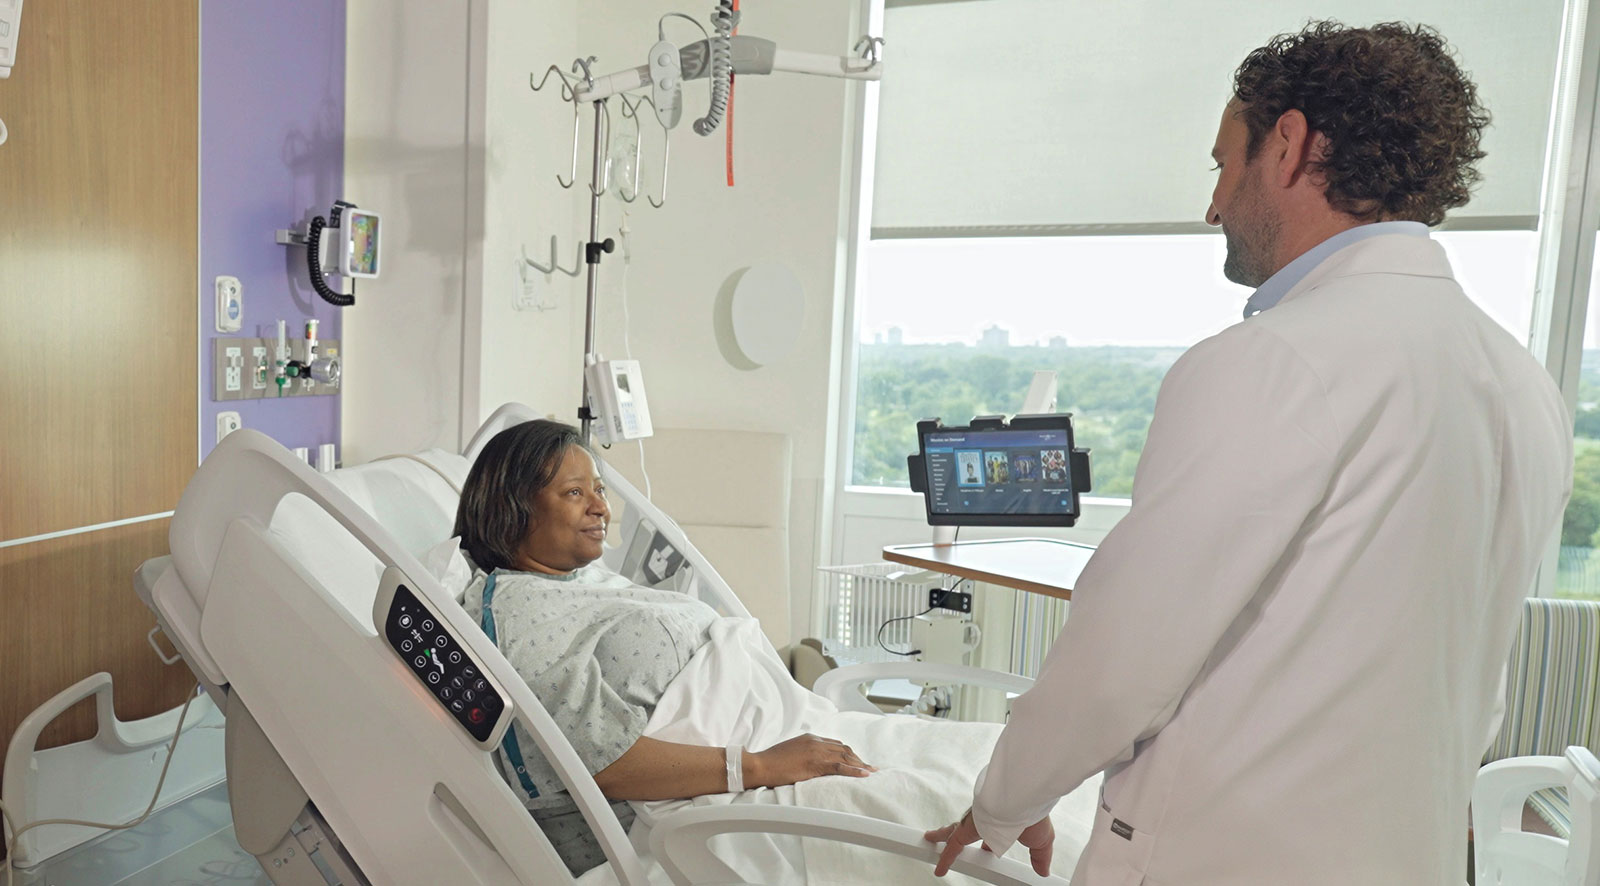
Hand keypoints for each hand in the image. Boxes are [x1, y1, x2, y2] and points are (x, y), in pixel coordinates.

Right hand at [749, 732, 874, 786]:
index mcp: (810, 738)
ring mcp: (816, 751)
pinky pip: (839, 766)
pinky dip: (854, 770)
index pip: (836, 744)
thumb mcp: (790, 754)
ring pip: (845, 756)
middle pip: (844, 749)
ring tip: (872, 772)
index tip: (857, 761)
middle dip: (858, 759)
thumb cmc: (771, 763)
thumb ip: (804, 755)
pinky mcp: (814, 763)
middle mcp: (816, 742)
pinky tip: (864, 775)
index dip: (849, 754)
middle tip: (870, 768)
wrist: (759, 765)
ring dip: (860, 764)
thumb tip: (812, 765)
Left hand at [924, 810, 1052, 877]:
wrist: (1023, 802)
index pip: (991, 836)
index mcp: (1002, 823)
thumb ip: (1039, 858)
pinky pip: (950, 848)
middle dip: (959, 837)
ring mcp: (972, 826)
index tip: (988, 850)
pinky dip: (944, 860)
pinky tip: (939, 870)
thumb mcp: (1040, 843)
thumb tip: (1042, 870)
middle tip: (953, 843)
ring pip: (953, 834)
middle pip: (966, 831)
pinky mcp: (964, 831)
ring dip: (942, 839)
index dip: (988, 845)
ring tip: (930, 841)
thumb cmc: (1033, 815)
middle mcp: (984, 823)